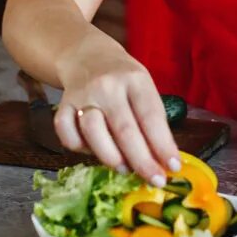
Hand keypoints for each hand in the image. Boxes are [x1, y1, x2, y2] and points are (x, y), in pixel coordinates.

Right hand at [54, 48, 180, 185]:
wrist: (88, 56)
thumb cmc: (123, 79)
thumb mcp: (144, 89)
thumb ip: (152, 121)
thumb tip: (164, 161)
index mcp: (135, 79)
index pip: (151, 116)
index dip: (162, 145)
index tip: (173, 167)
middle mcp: (108, 86)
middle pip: (124, 129)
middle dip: (142, 161)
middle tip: (154, 180)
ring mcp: (83, 95)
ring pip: (93, 132)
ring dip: (111, 157)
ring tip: (125, 168)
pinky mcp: (63, 104)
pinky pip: (66, 132)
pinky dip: (78, 148)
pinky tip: (93, 151)